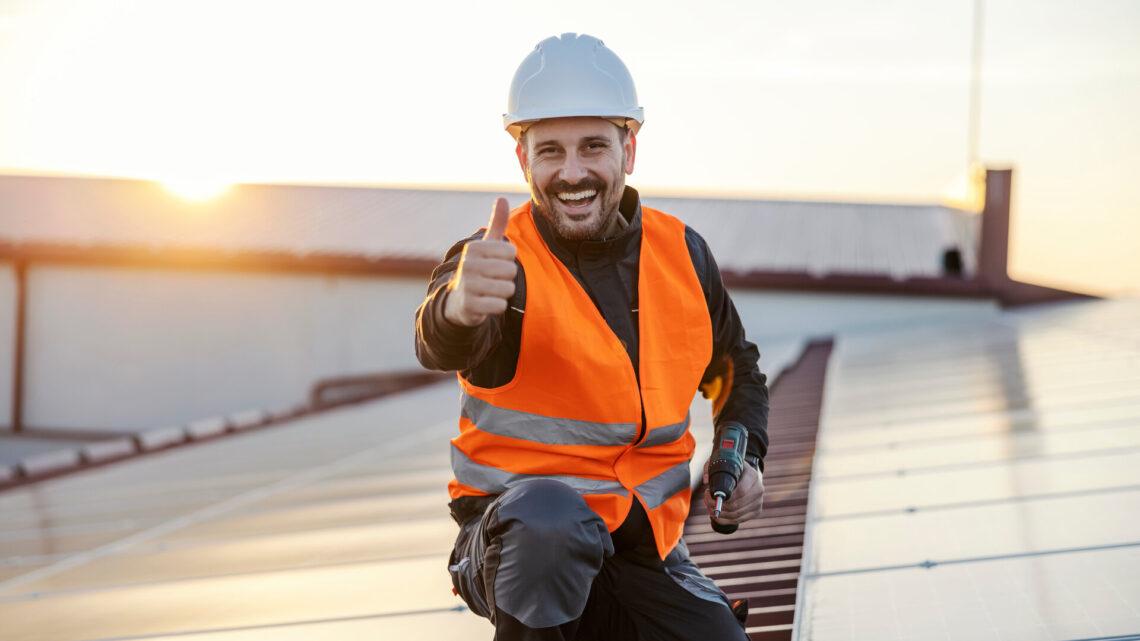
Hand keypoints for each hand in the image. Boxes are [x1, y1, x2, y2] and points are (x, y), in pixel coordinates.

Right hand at [444, 198, 517, 326]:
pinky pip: (500, 306)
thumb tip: (501, 197)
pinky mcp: (469, 306)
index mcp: (474, 248)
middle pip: (511, 271)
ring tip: (490, 290)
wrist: (459, 300)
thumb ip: (497, 223)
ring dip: (503, 293)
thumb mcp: (487, 245)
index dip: (508, 260)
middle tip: (492, 279)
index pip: (511, 252)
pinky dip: (498, 306)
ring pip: (508, 289)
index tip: (495, 263)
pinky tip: (486, 303)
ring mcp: (467, 285)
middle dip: (507, 278)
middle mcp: (467, 264)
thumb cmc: (479, 268)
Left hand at [703, 460, 763, 526]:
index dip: (724, 496)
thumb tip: (706, 482)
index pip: (740, 491)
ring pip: (736, 514)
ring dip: (720, 513)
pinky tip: (716, 514)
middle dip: (718, 505)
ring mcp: (758, 502)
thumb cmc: (731, 468)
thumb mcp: (721, 462)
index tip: (710, 492)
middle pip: (737, 505)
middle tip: (707, 500)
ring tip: (709, 506)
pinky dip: (725, 520)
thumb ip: (710, 467)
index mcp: (752, 475)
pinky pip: (739, 520)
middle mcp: (759, 489)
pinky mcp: (756, 511)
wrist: (746, 474)